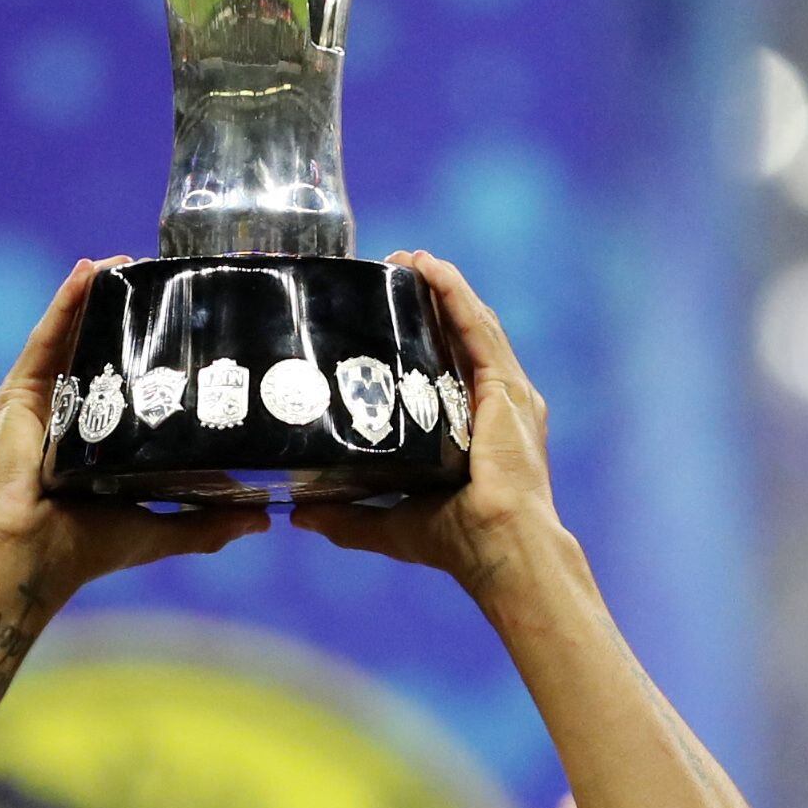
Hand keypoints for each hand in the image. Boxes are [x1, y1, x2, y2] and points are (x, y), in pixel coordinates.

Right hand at [0, 262, 269, 595]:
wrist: (32, 559)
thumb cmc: (86, 550)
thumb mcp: (160, 529)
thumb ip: (207, 523)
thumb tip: (264, 520)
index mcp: (94, 440)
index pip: (126, 383)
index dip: (151, 350)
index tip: (187, 318)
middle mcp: (65, 414)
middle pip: (98, 349)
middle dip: (126, 312)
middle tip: (161, 276)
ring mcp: (39, 401)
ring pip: (72, 334)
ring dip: (97, 294)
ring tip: (127, 261)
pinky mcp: (17, 396)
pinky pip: (45, 338)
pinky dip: (66, 302)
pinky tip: (88, 271)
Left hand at [292, 252, 566, 600]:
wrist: (500, 548)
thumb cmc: (457, 543)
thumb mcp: (390, 522)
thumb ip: (347, 515)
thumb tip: (300, 514)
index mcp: (473, 429)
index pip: (447, 366)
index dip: (420, 334)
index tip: (384, 309)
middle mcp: (494, 406)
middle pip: (459, 336)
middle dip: (428, 300)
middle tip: (391, 269)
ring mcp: (506, 395)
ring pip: (472, 323)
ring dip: (440, 287)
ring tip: (408, 258)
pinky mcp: (508, 390)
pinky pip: (480, 328)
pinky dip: (457, 294)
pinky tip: (433, 268)